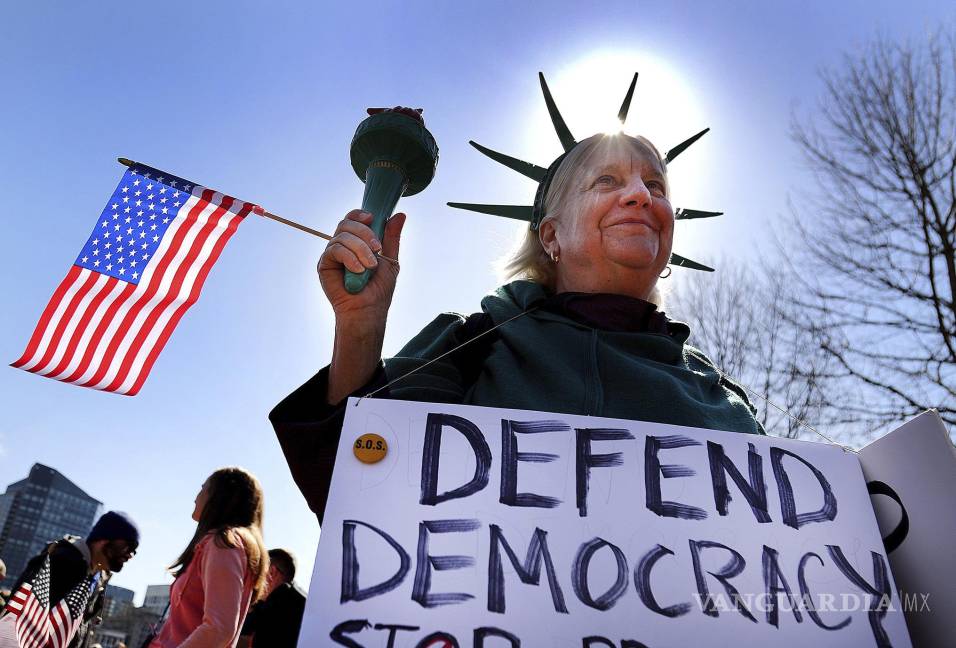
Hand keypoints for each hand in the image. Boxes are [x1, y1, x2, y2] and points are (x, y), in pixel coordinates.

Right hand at [318, 209, 404, 326]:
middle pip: (346, 223)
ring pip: (342, 236)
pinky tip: (358, 270)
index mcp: (356, 242)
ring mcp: (332, 254)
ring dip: (360, 249)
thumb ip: (392, 238)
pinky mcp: (325, 264)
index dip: (360, 214)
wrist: (367, 310)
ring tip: (370, 266)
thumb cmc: (378, 289)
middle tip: (378, 249)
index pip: (353, 219)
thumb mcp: (390, 260)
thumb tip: (400, 215)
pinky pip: (335, 250)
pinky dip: (349, 258)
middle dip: (364, 233)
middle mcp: (342, 245)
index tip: (372, 219)